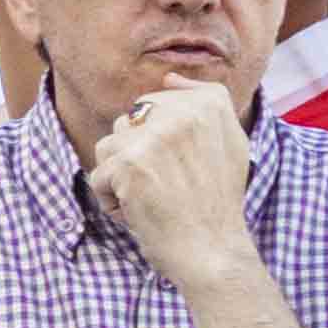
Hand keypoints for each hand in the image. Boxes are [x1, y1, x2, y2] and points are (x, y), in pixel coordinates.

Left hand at [81, 76, 260, 282]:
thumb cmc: (216, 203)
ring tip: (152, 198)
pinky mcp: (129, 163)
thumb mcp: (229, 144)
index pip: (156, 101)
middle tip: (168, 185)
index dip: (158, 139)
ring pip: (109, 147)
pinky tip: (139, 212)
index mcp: (210, 104)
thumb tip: (169, 76)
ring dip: (121, 177)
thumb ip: (205, 105)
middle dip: (136, 155)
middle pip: (128, 122)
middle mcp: (184, 113)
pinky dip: (111, 199)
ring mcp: (155, 137)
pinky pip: (98, 175)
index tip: (182, 165)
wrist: (213, 251)